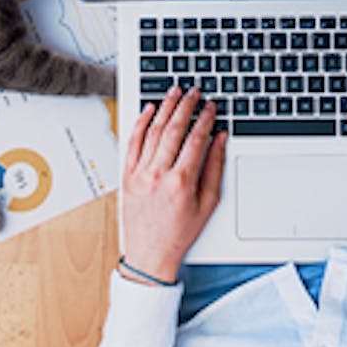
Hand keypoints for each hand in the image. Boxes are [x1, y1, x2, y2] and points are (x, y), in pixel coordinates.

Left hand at [121, 86, 227, 283]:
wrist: (150, 254)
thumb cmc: (180, 233)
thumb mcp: (208, 204)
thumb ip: (214, 168)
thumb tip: (220, 139)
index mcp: (181, 182)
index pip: (196, 139)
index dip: (205, 118)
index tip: (211, 106)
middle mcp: (158, 175)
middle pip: (173, 129)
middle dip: (185, 106)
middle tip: (194, 92)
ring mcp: (140, 174)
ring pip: (152, 131)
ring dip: (164, 108)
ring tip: (174, 93)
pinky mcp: (127, 176)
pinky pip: (132, 143)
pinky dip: (140, 124)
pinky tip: (149, 110)